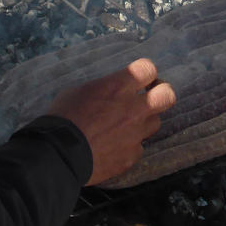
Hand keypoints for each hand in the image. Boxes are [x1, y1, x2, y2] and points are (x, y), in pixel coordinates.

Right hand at [47, 58, 175, 185]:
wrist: (58, 154)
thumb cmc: (62, 118)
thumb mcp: (78, 91)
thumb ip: (101, 88)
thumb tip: (107, 92)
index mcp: (118, 87)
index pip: (148, 69)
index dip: (145, 72)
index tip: (139, 77)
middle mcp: (133, 109)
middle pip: (167, 95)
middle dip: (161, 94)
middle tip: (149, 97)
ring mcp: (135, 134)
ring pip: (155, 123)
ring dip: (144, 121)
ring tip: (126, 125)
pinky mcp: (131, 156)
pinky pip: (138, 147)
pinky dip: (130, 145)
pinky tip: (114, 147)